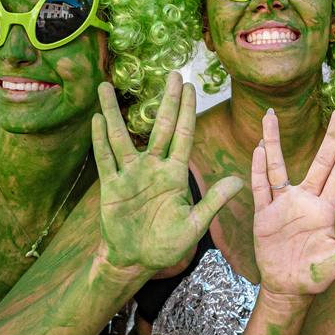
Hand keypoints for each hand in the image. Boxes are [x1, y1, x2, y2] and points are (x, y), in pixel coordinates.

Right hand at [93, 74, 243, 273]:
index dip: (186, 112)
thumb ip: (213, 203)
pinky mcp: (111, 187)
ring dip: (114, 113)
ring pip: (121, 137)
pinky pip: (105, 159)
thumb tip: (238, 181)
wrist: (136, 260)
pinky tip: (96, 119)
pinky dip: (100, 140)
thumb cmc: (167, 245)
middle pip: (159, 127)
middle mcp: (153, 168)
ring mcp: (130, 175)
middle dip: (166, 101)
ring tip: (107, 87)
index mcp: (175, 175)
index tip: (190, 87)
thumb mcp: (193, 226)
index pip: (183, 136)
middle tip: (172, 74)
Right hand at [250, 106, 334, 295]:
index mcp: (325, 209)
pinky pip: (260, 188)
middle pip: (317, 161)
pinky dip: (258, 170)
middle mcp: (305, 201)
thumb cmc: (316, 275)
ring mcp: (282, 205)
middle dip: (329, 136)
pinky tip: (258, 150)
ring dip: (273, 142)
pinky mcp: (264, 215)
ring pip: (277, 166)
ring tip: (270, 115)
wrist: (288, 289)